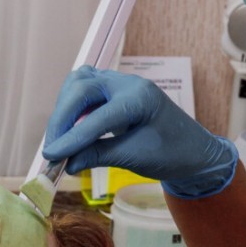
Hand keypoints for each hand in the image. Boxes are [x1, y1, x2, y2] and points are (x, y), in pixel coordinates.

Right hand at [41, 67, 237, 198]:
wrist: (193, 151)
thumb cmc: (172, 153)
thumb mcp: (136, 157)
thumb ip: (99, 156)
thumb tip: (66, 163)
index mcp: (140, 97)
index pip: (97, 116)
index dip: (72, 138)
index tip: (51, 157)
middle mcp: (128, 83)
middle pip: (82, 87)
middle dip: (62, 118)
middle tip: (52, 150)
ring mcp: (120, 83)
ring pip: (80, 83)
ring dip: (64, 108)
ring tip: (59, 139)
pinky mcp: (113, 90)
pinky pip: (84, 89)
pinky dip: (71, 106)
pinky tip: (69, 128)